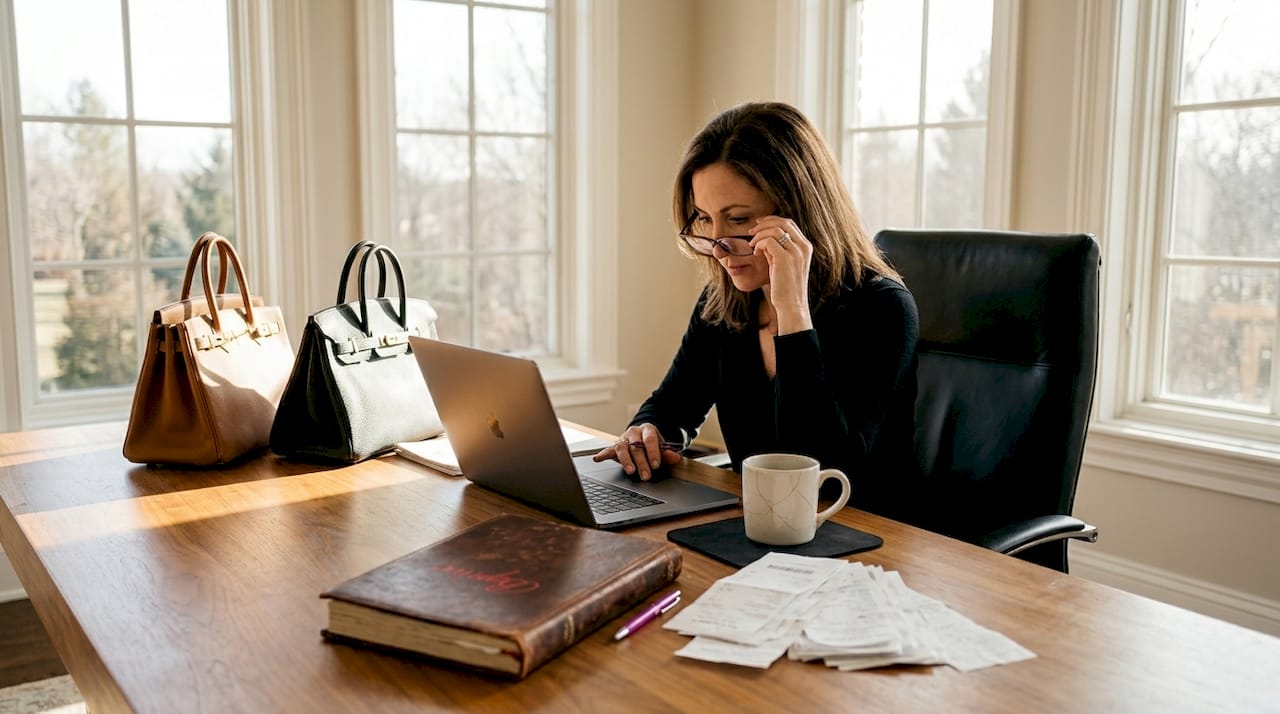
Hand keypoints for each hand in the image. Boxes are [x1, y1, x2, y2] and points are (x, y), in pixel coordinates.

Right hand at [592, 423, 682, 480]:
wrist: (643, 436)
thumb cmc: (652, 444)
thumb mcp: (662, 447)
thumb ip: (668, 453)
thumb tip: (676, 457)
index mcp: (647, 429)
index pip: (649, 439)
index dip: (653, 452)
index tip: (656, 464)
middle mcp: (634, 432)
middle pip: (636, 446)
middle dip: (641, 462)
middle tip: (646, 475)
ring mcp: (623, 439)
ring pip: (622, 448)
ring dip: (626, 460)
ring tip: (630, 471)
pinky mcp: (615, 446)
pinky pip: (608, 450)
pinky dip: (603, 454)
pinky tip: (597, 458)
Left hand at [750, 216, 812, 331]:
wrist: (791, 304)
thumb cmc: (786, 287)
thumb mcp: (784, 263)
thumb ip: (778, 249)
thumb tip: (764, 237)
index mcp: (805, 247)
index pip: (789, 223)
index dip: (772, 220)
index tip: (759, 224)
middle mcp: (803, 247)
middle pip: (783, 222)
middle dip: (764, 223)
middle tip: (751, 231)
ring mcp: (796, 252)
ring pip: (774, 230)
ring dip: (759, 235)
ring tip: (753, 246)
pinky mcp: (785, 258)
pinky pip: (768, 241)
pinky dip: (759, 244)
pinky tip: (756, 253)